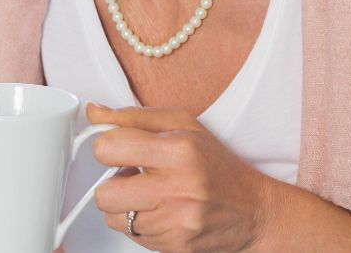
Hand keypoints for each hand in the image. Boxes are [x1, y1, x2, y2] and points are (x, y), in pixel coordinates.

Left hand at [87, 105, 273, 252]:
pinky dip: (141, 224)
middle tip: (133, 177)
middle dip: (112, 184)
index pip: (108, 147)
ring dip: (126, 206)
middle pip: (104, 193)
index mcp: (179, 150)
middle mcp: (179, 187)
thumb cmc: (218, 167)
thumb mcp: (182, 126)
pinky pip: (132, 236)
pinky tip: (162, 212)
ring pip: (114, 217)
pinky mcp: (175, 246)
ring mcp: (177, 221)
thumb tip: (95, 112)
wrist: (256, 212)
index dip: (108, 147)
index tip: (119, 150)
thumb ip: (133, 117)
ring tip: (152, 195)